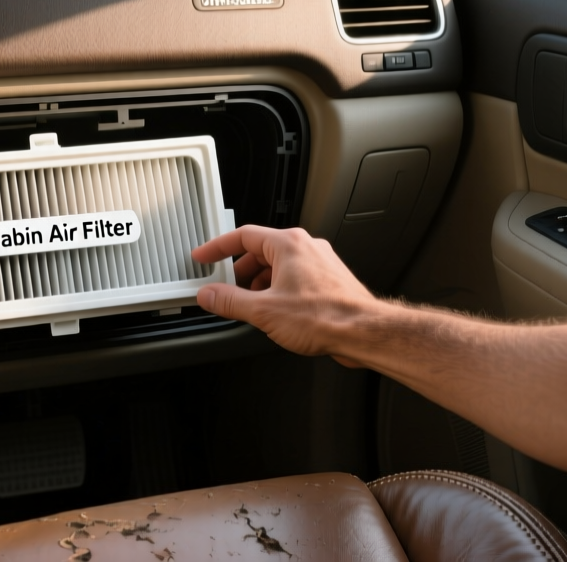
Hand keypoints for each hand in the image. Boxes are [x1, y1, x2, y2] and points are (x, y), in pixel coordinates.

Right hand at [191, 225, 378, 364]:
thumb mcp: (264, 311)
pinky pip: (294, 277)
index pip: (242, 236)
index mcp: (288, 244)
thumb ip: (230, 301)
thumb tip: (209, 295)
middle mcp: (306, 247)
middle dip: (239, 272)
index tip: (204, 257)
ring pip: (278, 266)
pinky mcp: (328, 279)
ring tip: (250, 306)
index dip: (218, 247)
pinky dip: (278, 289)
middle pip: (260, 251)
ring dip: (259, 284)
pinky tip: (275, 311)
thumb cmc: (325, 316)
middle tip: (225, 289)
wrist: (363, 332)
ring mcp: (319, 262)